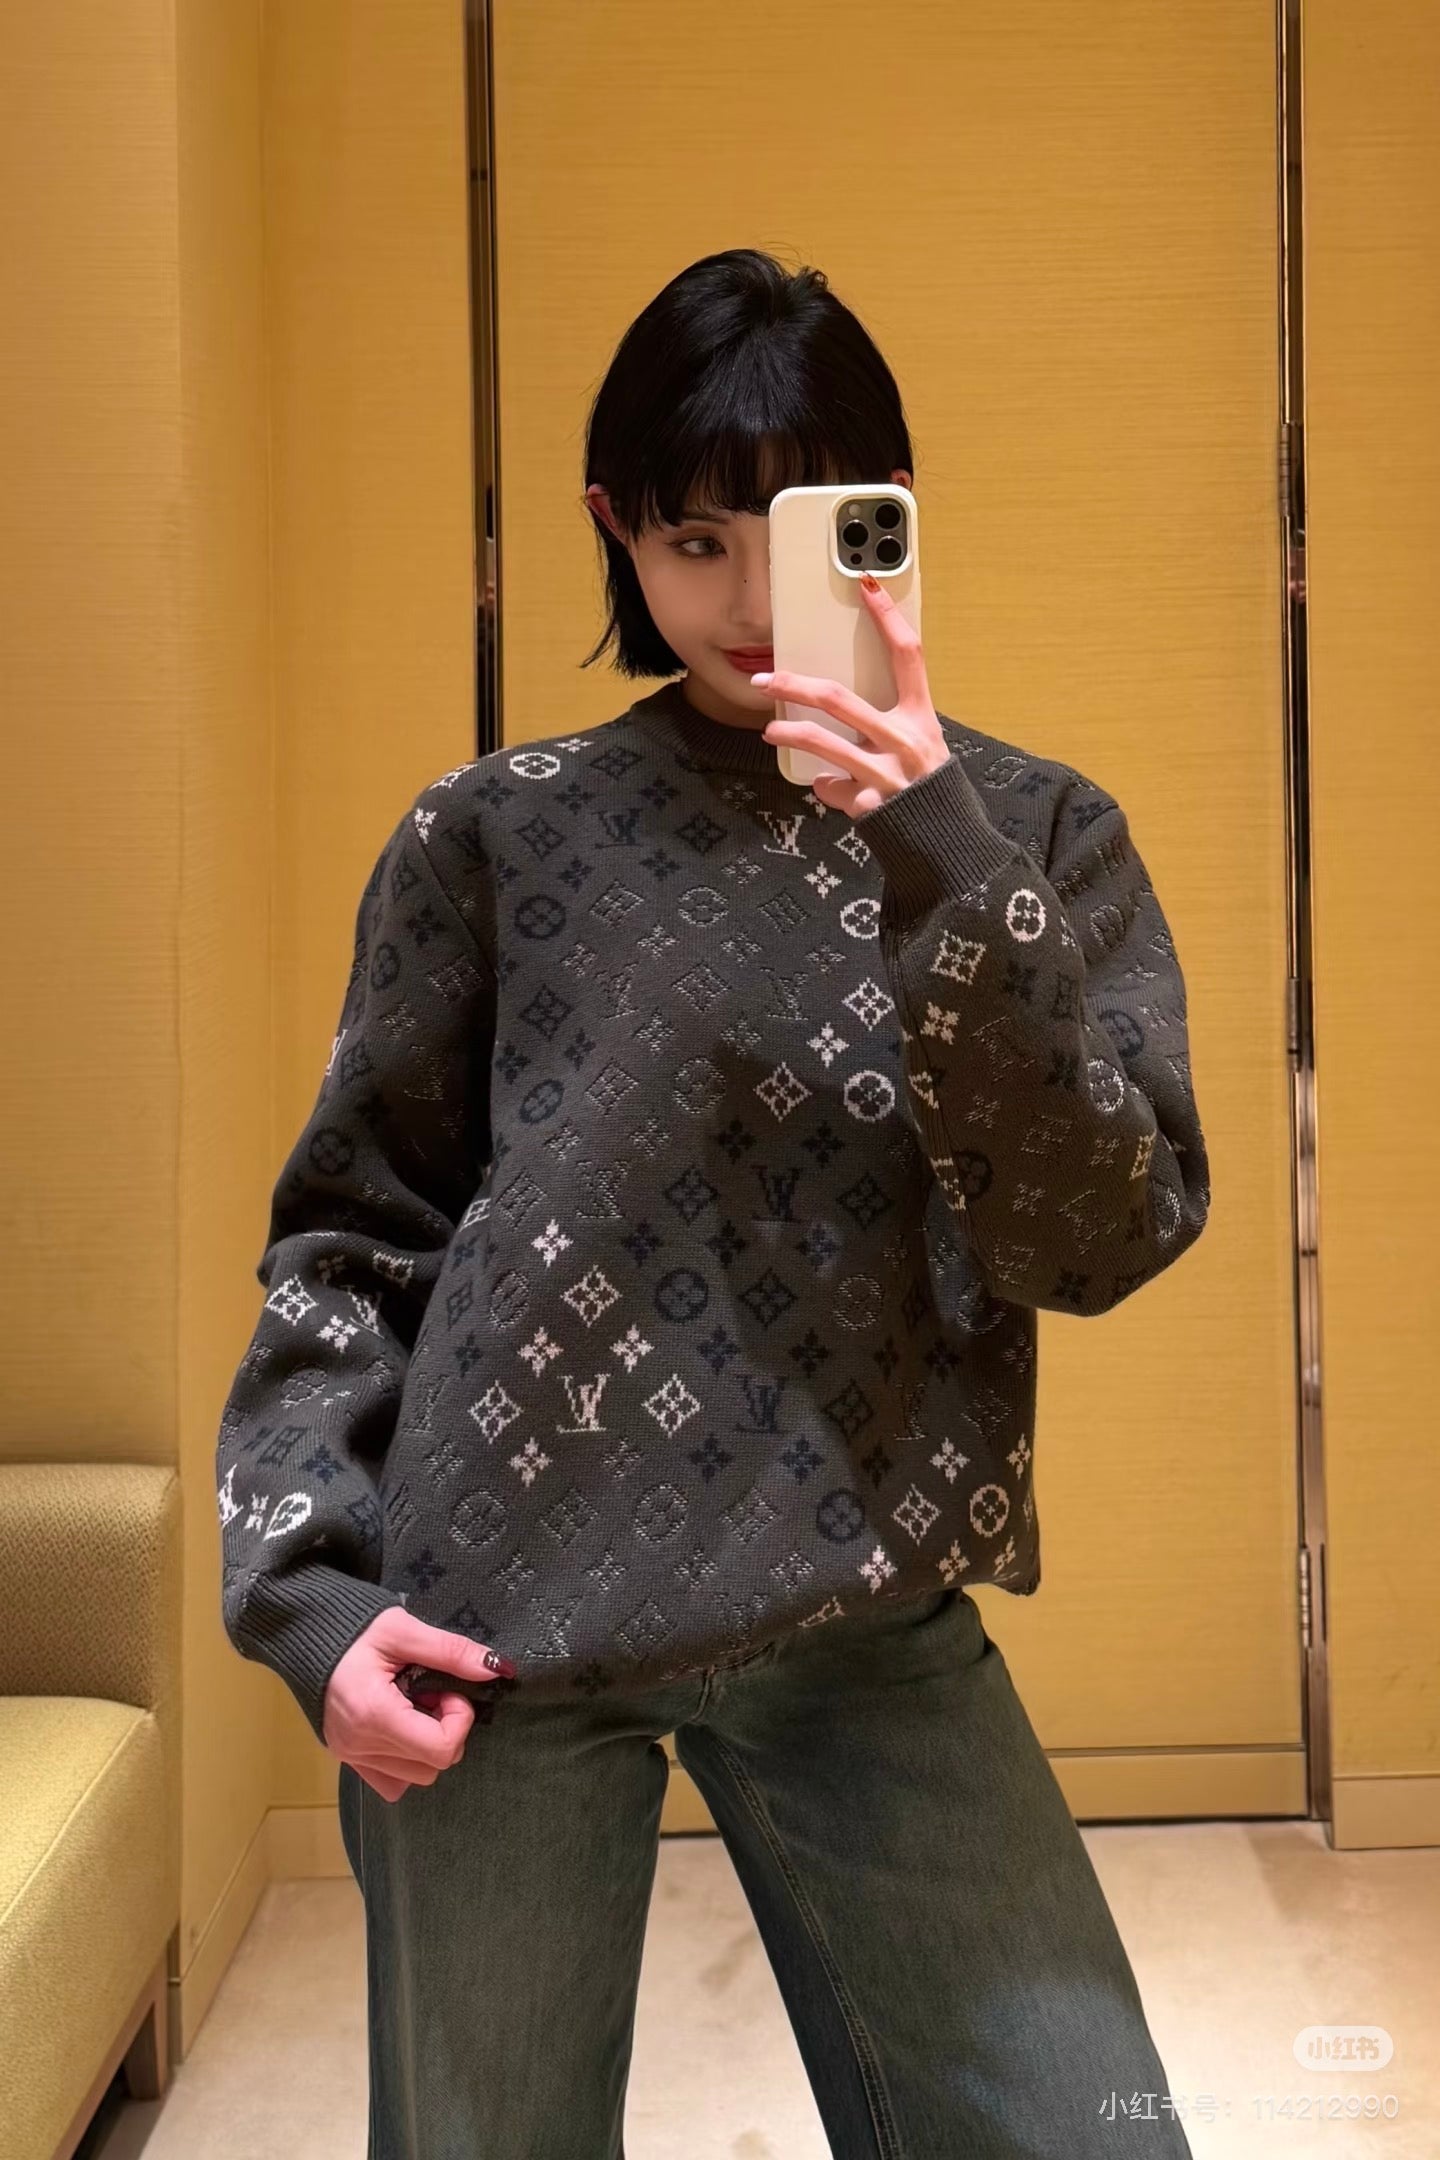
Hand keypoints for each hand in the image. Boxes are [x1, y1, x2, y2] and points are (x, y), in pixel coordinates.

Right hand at [322, 1606, 514, 1803]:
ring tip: (414, 1705)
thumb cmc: (353, 1626)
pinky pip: (391, 1782)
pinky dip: (406, 1761)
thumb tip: (498, 1668)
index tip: (446, 1688)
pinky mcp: (347, 1758)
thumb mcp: (403, 1629)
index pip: (441, 1749)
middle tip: (431, 1693)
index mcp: (374, 1715)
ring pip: (416, 1778)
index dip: (458, 1719)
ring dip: (427, 1745)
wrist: (303, 1631)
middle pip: (432, 1767)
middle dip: (446, 1731)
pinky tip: (401, 1725)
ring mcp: (351, 1756)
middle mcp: (360, 1745)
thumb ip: (451, 1651)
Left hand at [753, 573, 950, 817]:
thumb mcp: (923, 747)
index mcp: (921, 717)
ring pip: (823, 743)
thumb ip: (888, 730)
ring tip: (771, 730)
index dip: (887, 617)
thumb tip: (850, 716)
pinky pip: (832, 788)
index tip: (866, 584)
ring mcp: (886, 774)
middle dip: (794, 685)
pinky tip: (828, 787)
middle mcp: (904, 741)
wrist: (948, 842)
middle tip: (766, 678)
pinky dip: (825, 787)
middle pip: (838, 699)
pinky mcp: (870, 804)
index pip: (907, 654)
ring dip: (789, 733)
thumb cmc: (932, 789)